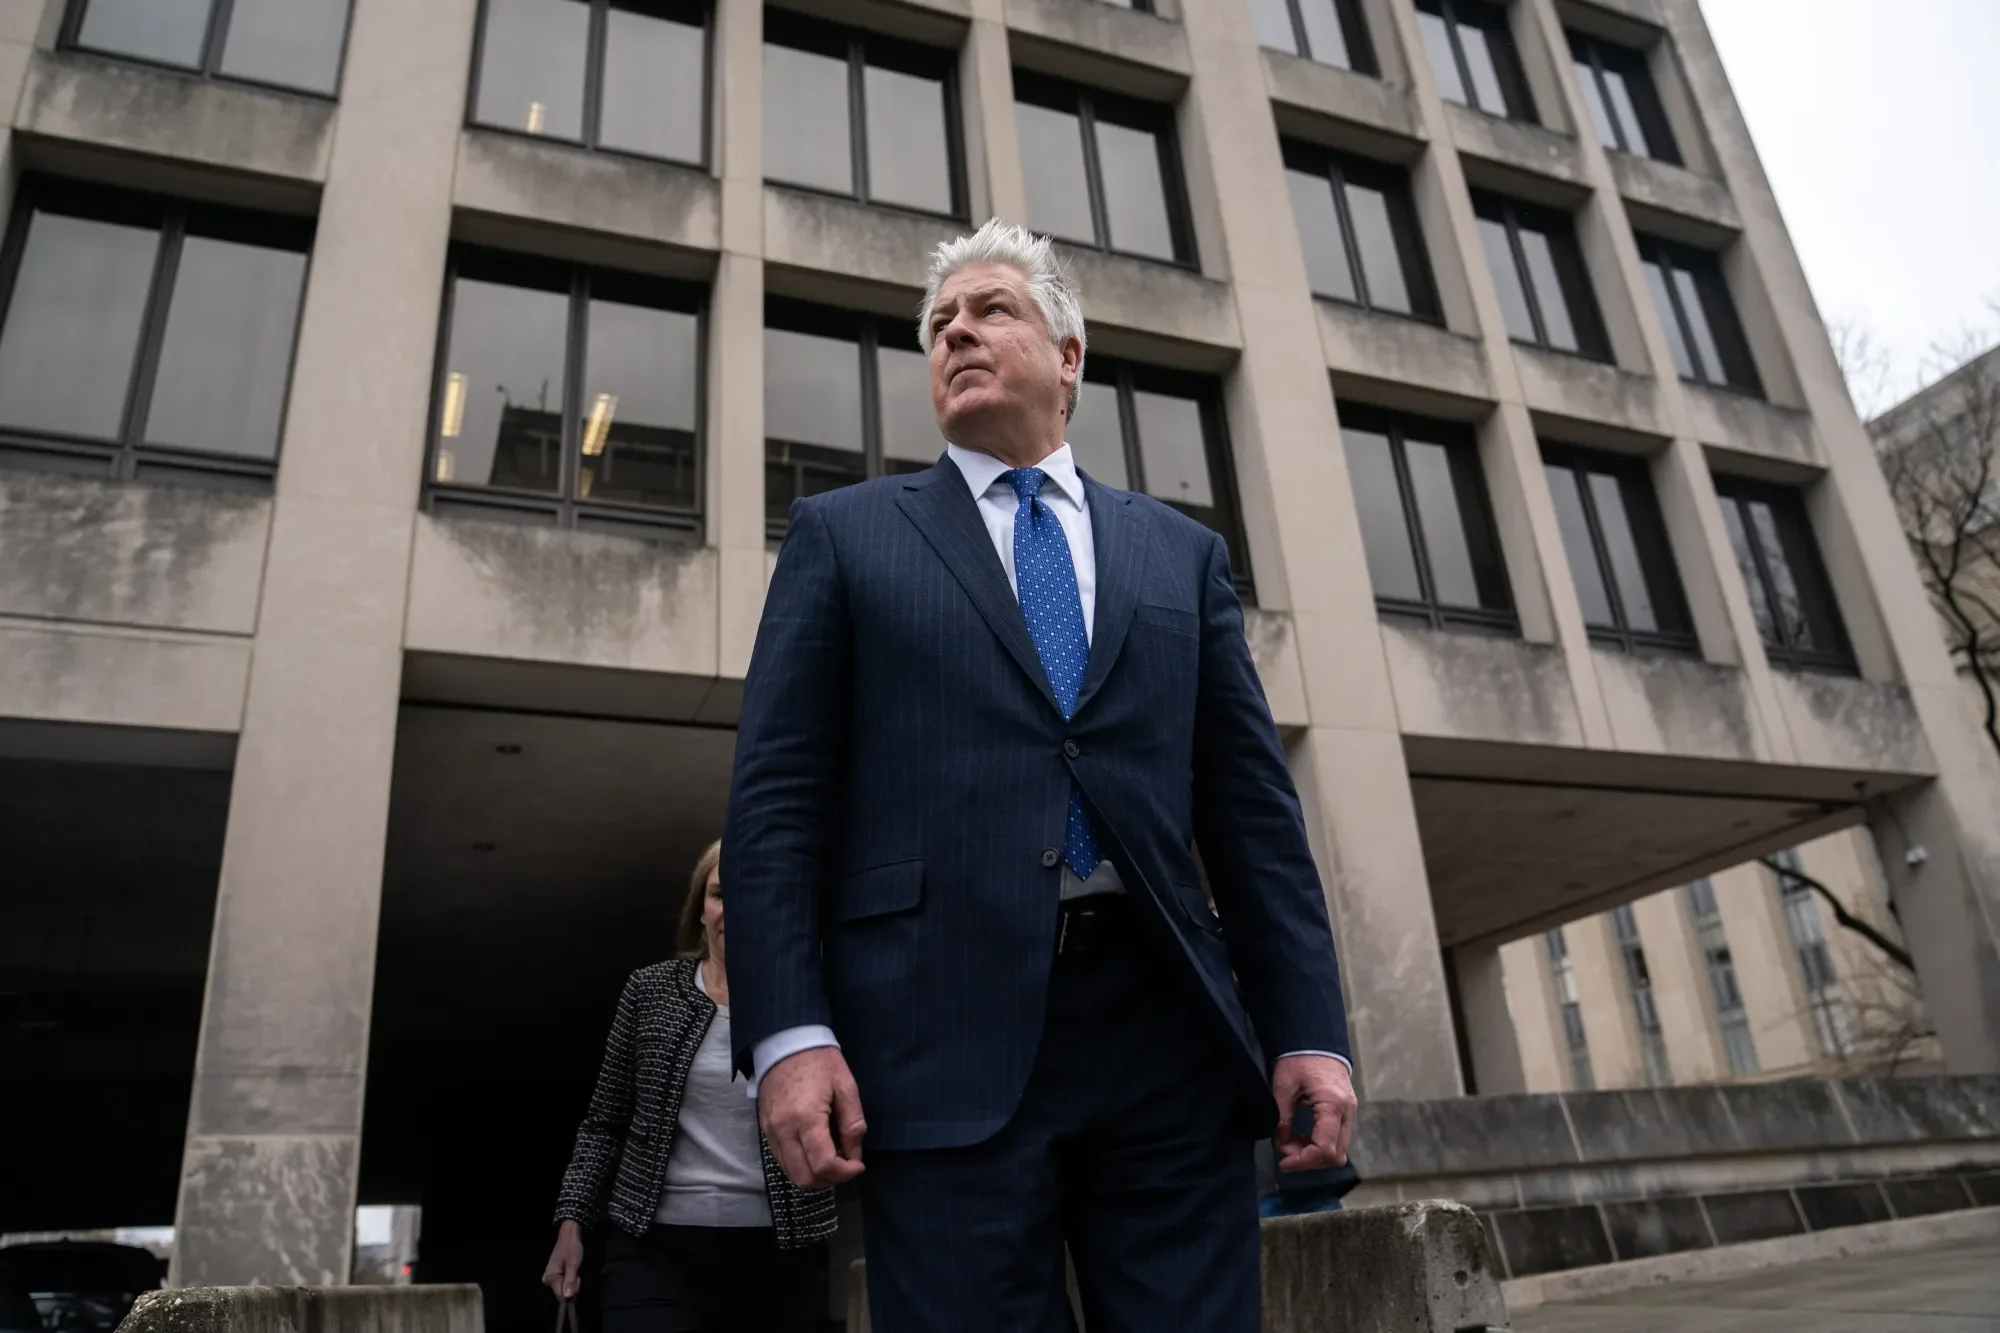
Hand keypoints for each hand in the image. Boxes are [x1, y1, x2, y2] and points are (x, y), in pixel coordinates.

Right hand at [541, 1219, 583, 1298]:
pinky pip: (564, 1282)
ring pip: (564, 1287)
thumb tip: (567, 1296)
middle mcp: (548, 1279)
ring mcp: (551, 1276)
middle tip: (577, 1273)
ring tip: (575, 1270)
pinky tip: (573, 1270)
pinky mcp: (554, 1274)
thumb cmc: (571, 1248)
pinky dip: (570, 1278)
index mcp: (551, 1277)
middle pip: (563, 1292)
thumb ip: (570, 1281)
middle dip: (572, 1286)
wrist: (569, 1235)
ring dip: (572, 1281)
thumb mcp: (573, 1264)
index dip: (572, 1292)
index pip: (561, 1295)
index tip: (578, 1281)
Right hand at [758, 1046, 866, 1188]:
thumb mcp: (846, 1087)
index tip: (858, 1165)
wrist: (786, 1043)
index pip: (823, 1164)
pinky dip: (800, 1165)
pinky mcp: (765, 1130)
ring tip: (832, 1161)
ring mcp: (770, 1132)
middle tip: (845, 1166)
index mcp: (806, 1118)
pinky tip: (815, 1153)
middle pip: (804, 1178)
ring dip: (814, 1176)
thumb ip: (853, 1124)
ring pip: (791, 1174)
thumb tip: (854, 1155)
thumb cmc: (820, 1062)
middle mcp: (783, 1130)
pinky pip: (782, 1160)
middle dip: (829, 1180)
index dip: (844, 1173)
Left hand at [1272, 1054, 1356, 1172]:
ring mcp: (1349, 1114)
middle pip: (1335, 1155)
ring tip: (1289, 1144)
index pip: (1325, 1148)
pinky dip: (1318, 1146)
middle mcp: (1347, 1112)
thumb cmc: (1299, 1059)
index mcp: (1332, 1104)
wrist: (1317, 1042)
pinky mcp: (1345, 1113)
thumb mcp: (1284, 1087)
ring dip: (1313, 1155)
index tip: (1282, 1162)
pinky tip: (1300, 1138)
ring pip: (1338, 1151)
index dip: (1303, 1161)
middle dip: (1309, 1161)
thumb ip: (1282, 1118)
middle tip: (1284, 1152)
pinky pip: (1336, 1140)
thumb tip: (1280, 1145)